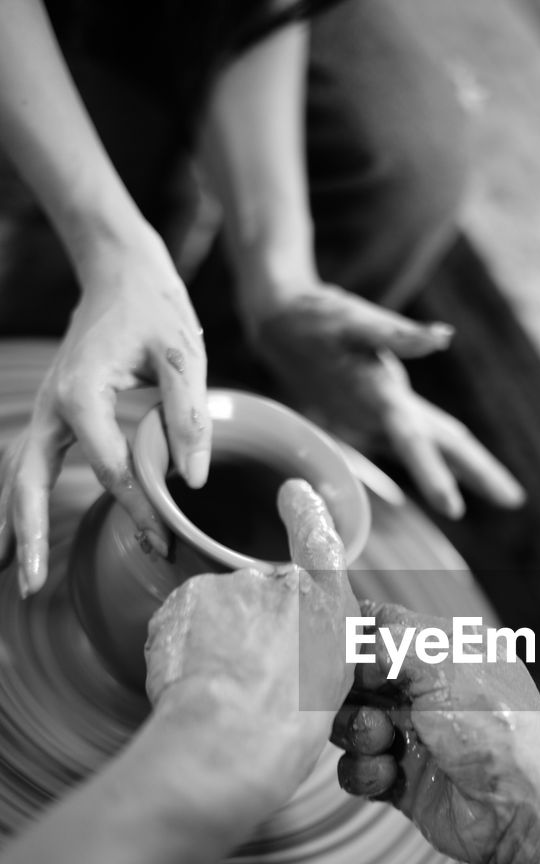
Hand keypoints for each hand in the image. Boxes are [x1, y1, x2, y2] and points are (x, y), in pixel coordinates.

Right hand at [0, 226, 212, 596]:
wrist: (119, 270)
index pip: (111, 470)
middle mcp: (53, 406)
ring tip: (13, 576)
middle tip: (32, 586)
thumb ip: (189, 415)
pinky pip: (27, 466)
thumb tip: (191, 480)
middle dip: (30, 534)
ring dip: (12, 526)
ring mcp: (46, 412)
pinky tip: (13, 539)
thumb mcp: (183, 354)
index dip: (138, 510)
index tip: (164, 543)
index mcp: (82, 393)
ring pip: (17, 477)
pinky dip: (16, 502)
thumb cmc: (155, 309)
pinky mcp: (52, 415)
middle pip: (29, 481)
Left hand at [146, 479, 357, 804]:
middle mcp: (276, 582)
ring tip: (221, 691)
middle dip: (250, 625)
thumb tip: (291, 644)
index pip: (317, 537)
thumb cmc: (287, 729)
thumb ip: (313, 647)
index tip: (294, 493)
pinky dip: (182, 649)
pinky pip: (180, 624)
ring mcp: (226, 587)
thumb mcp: (328, 689)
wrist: (232, 738)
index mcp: (324, 604)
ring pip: (215, 610)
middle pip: (256, 594)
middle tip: (250, 679)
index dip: (305, 512)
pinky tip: (193, 685)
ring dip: (214, 639)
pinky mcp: (181, 602)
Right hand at [247, 284, 525, 519]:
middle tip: (515, 501)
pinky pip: (415, 439)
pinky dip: (439, 453)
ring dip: (464, 469)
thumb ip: (399, 334)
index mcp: (378, 400)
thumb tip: (443, 336)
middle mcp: (377, 420)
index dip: (434, 476)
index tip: (454, 510)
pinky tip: (457, 463)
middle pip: (437, 450)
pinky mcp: (373, 415)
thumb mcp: (357, 319)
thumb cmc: (318, 319)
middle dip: (477, 475)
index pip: (414, 443)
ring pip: (429, 447)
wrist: (278, 327)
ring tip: (502, 491)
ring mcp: (375, 422)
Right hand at [332, 601, 539, 863]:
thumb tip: (357, 638)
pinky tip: (388, 775)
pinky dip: (365, 772)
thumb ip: (393, 641)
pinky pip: (358, 769)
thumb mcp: (446, 667)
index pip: (385, 627)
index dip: (355, 636)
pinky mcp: (402, 780)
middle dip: (349, 691)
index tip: (340, 650)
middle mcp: (429, 691)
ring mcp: (414, 736)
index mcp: (447, 652)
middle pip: (356, 677)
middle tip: (366, 701)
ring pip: (351, 723)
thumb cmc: (498, 732)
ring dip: (356, 732)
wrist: (522, 814)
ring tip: (382, 741)